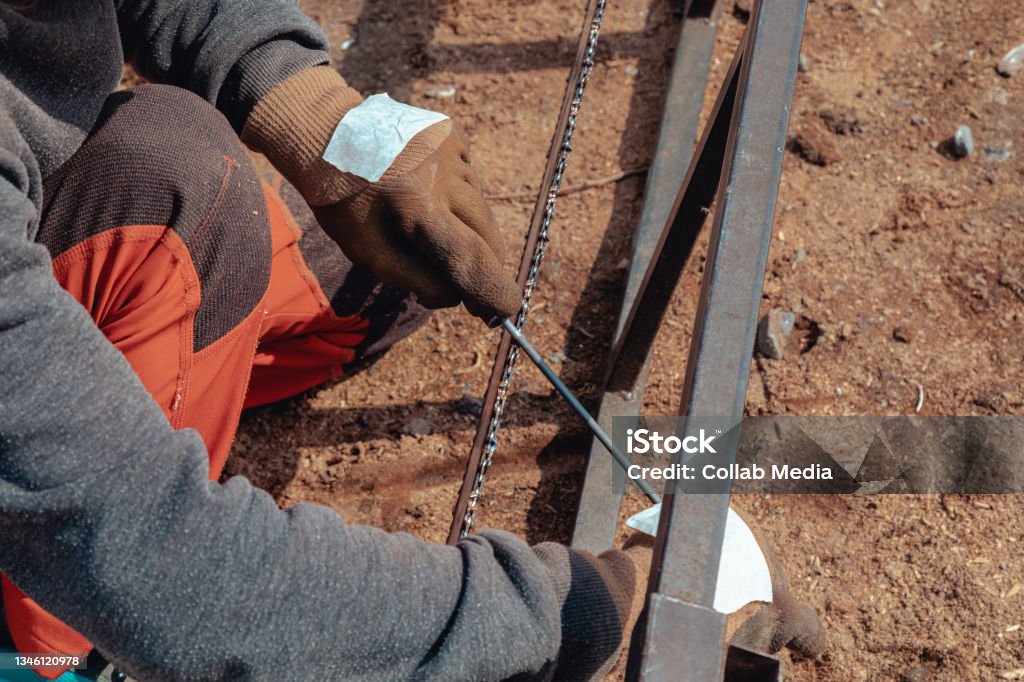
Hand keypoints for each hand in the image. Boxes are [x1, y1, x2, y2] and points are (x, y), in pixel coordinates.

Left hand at [313, 124, 519, 319]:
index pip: (469, 256)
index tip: (507, 311)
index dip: (493, 289)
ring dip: (468, 230)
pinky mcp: (455, 135)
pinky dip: (458, 198)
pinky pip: (471, 182)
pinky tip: (429, 193)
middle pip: (487, 236)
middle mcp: (441, 175)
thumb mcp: (368, 252)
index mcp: (414, 207)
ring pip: (481, 210)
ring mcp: (452, 150)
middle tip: (472, 293)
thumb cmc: (346, 204)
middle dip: (486, 267)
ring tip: (429, 226)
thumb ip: (415, 279)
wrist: (329, 136)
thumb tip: (458, 296)